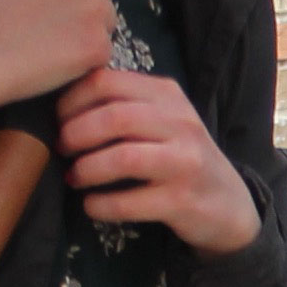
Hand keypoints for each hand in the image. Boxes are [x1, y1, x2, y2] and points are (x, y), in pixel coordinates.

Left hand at [58, 64, 257, 251]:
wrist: (228, 203)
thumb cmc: (180, 156)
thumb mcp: (162, 119)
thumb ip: (125, 104)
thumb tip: (62, 104)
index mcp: (168, 95)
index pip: (107, 82)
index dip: (72, 101)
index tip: (58, 120)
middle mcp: (181, 123)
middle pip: (113, 118)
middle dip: (75, 135)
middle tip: (62, 150)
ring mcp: (185, 162)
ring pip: (122, 158)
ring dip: (87, 169)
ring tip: (74, 178)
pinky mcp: (182, 201)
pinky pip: (129, 202)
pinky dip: (100, 205)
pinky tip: (91, 205)